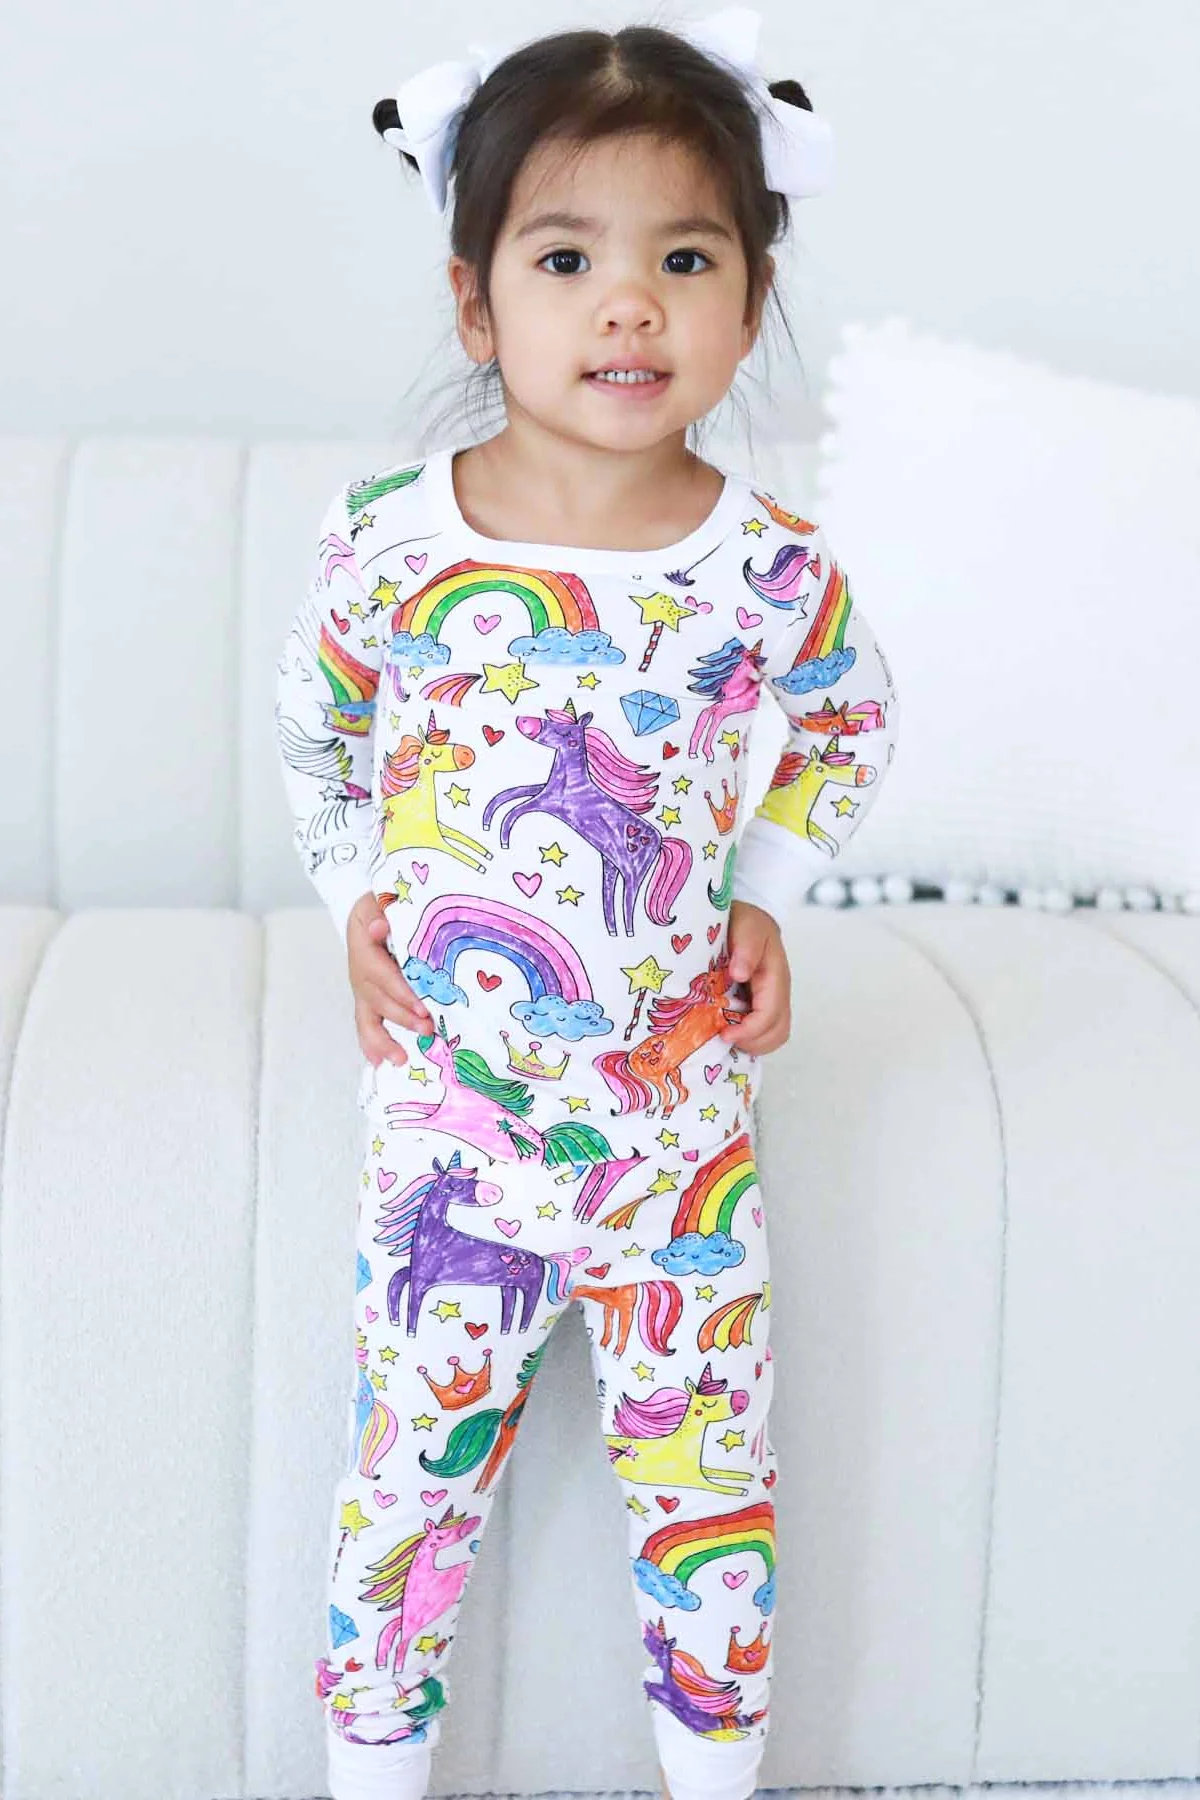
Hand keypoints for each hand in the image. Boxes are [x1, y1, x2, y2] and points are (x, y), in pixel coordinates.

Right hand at [347, 892, 433, 1067]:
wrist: (367, 911)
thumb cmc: (381, 905)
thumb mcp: (379, 898)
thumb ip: (379, 911)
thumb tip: (378, 928)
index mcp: (363, 945)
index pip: (381, 973)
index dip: (401, 991)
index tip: (422, 1005)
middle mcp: (359, 971)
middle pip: (378, 999)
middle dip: (402, 1017)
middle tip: (427, 1028)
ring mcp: (362, 988)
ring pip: (369, 1017)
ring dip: (385, 1039)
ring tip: (401, 1057)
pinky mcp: (367, 999)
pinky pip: (366, 1024)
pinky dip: (371, 1045)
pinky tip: (379, 1063)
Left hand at [721, 900, 791, 1054]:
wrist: (751, 918)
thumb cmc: (747, 922)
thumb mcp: (746, 926)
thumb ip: (746, 948)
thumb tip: (740, 974)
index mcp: (775, 977)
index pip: (769, 1016)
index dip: (748, 1031)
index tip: (724, 1033)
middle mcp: (779, 992)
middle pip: (778, 1033)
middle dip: (752, 1042)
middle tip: (724, 1038)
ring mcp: (775, 999)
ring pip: (776, 1036)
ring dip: (754, 1044)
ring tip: (729, 1037)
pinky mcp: (766, 1003)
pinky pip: (768, 1030)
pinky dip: (753, 1038)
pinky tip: (733, 1032)